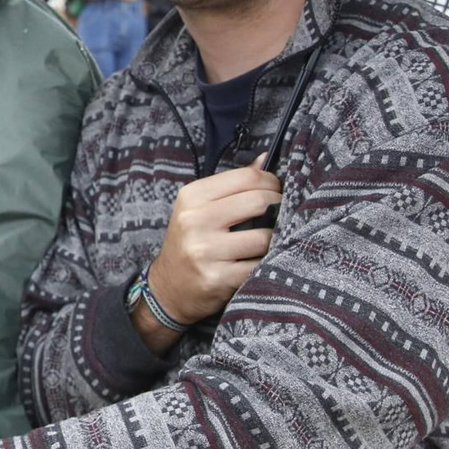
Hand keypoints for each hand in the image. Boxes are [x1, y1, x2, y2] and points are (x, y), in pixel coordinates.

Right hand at [146, 156, 280, 321]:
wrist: (168, 288)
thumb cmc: (190, 242)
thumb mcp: (199, 208)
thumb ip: (231, 185)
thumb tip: (264, 160)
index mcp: (191, 197)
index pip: (247, 177)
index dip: (271, 182)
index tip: (275, 191)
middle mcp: (195, 220)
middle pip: (259, 201)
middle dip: (279, 206)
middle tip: (280, 214)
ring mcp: (205, 251)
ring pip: (265, 236)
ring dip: (275, 238)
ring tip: (269, 240)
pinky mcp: (217, 278)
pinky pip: (259, 265)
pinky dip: (267, 263)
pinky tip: (260, 261)